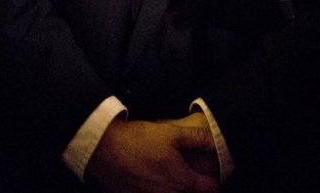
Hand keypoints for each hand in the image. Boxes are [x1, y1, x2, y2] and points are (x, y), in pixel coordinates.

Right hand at [86, 117, 218, 192]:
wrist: (104, 148)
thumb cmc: (138, 139)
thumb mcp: (172, 133)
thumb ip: (197, 139)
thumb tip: (215, 141)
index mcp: (181, 181)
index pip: (210, 190)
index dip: (212, 183)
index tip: (208, 176)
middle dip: (192, 189)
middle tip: (188, 177)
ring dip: (173, 190)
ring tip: (167, 178)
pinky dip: (154, 191)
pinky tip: (149, 182)